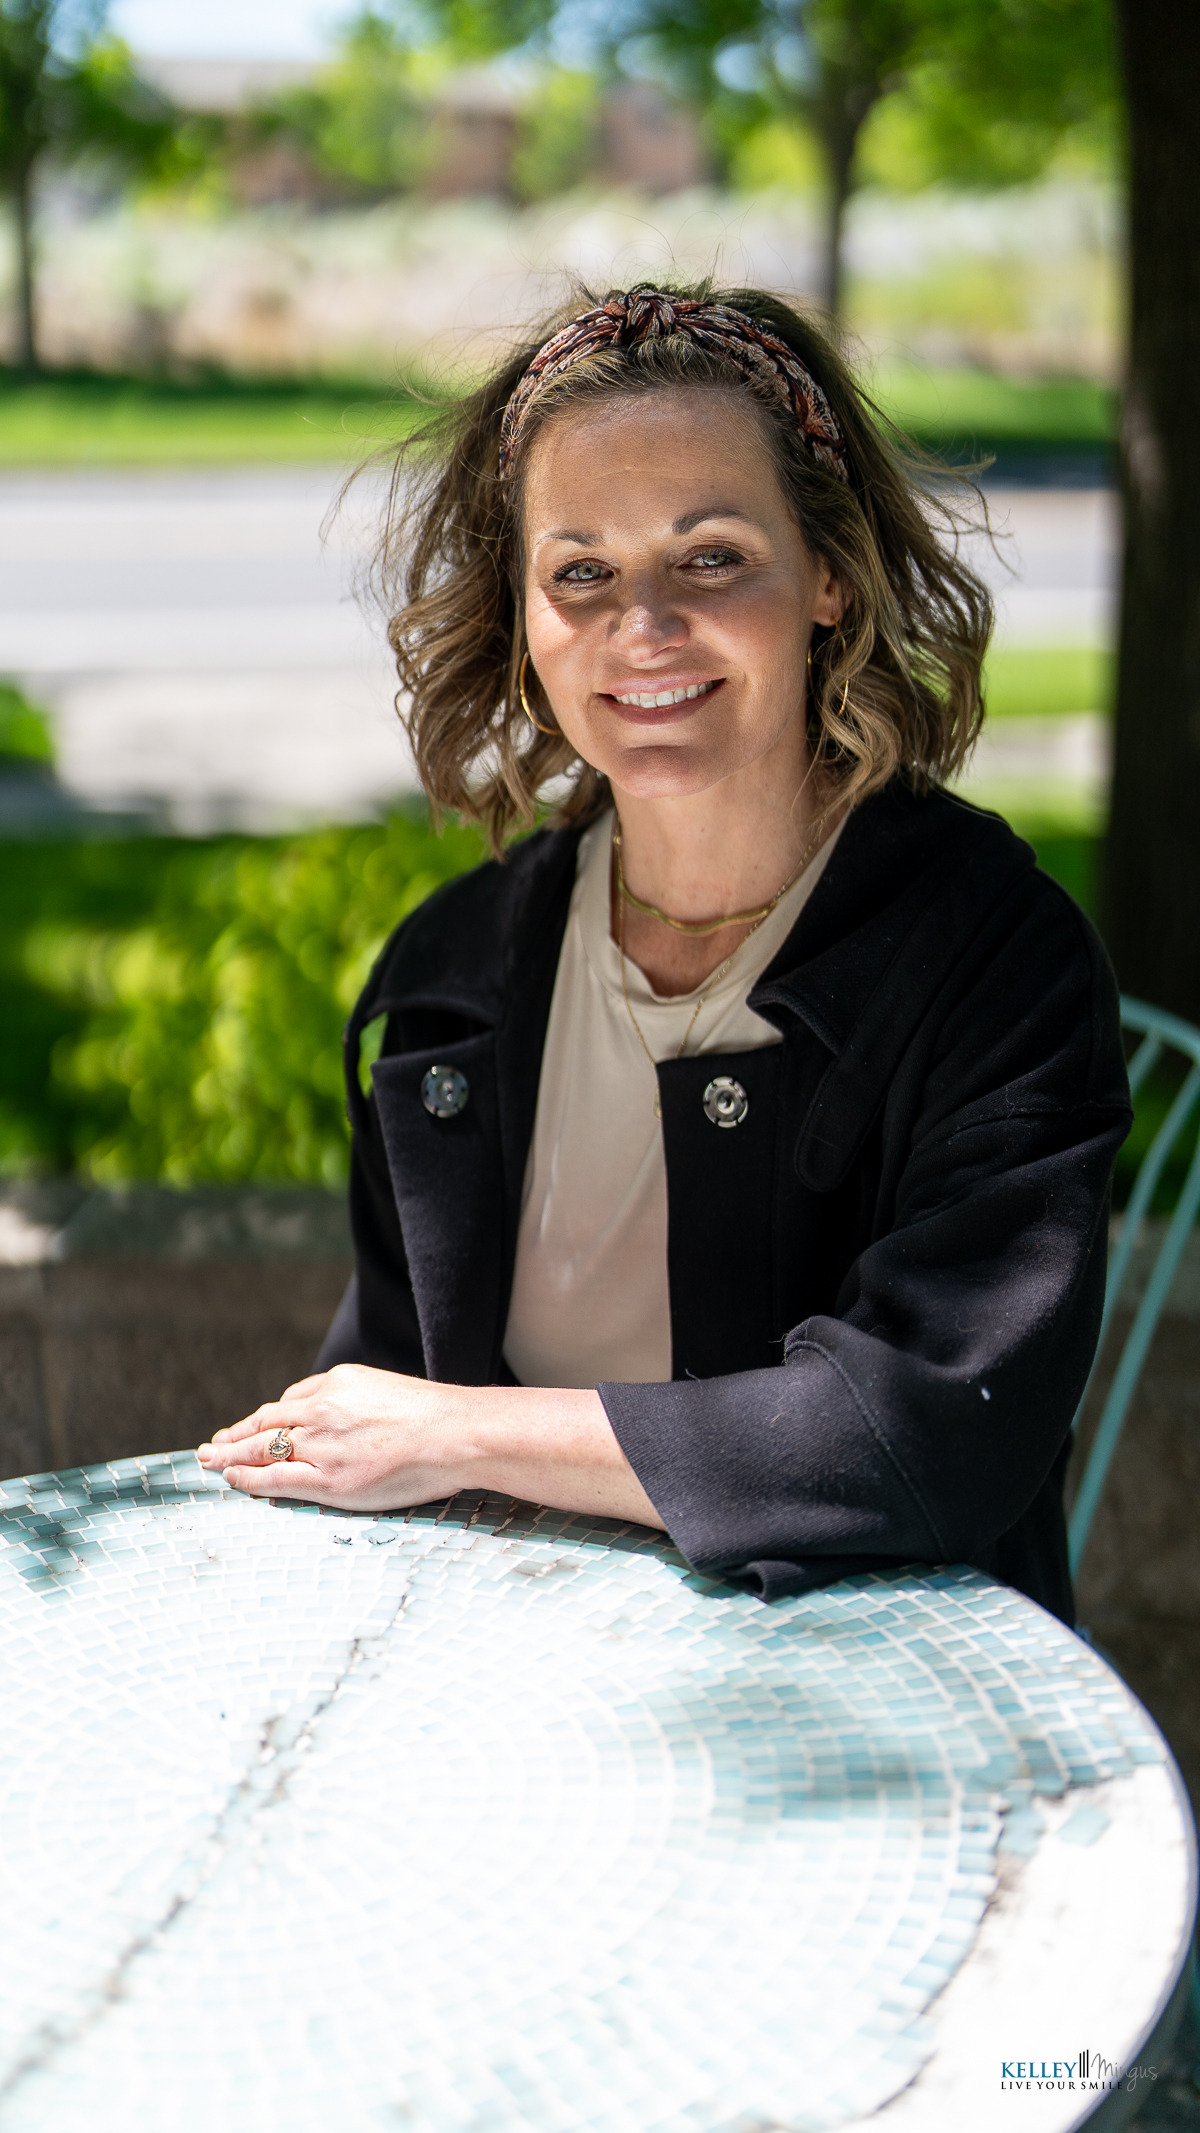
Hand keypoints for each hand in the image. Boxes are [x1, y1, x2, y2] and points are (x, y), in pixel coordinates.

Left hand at [197, 1370, 663, 1526]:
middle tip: (211, 1445)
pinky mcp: (327, 1478)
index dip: (264, 1418)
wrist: (456, 1433)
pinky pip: (274, 1477)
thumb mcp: (388, 1392)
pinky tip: (231, 1479)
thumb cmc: (437, 1418)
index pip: (289, 1402)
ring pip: (260, 1447)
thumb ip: (359, 1403)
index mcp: (337, 1383)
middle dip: (235, 1434)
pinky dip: (247, 1478)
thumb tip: (350, 1422)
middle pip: (265, 1422)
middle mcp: (320, 1409)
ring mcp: (320, 1444)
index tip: (251, 1425)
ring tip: (208, 1461)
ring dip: (228, 1454)